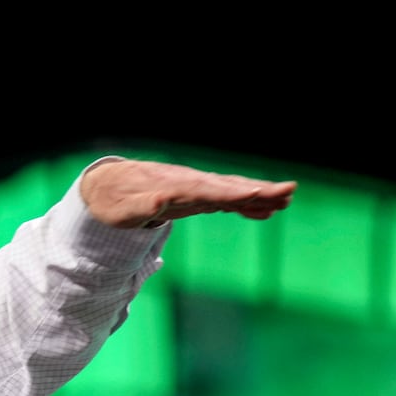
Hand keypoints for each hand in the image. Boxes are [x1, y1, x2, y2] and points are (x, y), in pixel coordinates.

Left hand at [80, 159, 295, 228]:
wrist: (105, 187)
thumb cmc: (112, 202)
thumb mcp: (122, 211)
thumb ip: (143, 207)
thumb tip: (160, 204)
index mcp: (174, 187)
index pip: (209, 190)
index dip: (234, 192)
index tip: (259, 192)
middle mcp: (188, 184)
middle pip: (227, 187)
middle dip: (258, 190)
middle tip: (289, 191)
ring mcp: (193, 189)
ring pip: (230, 191)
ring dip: (257, 196)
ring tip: (286, 200)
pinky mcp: (193, 197)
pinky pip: (223, 200)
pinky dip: (243, 204)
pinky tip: (263, 211)